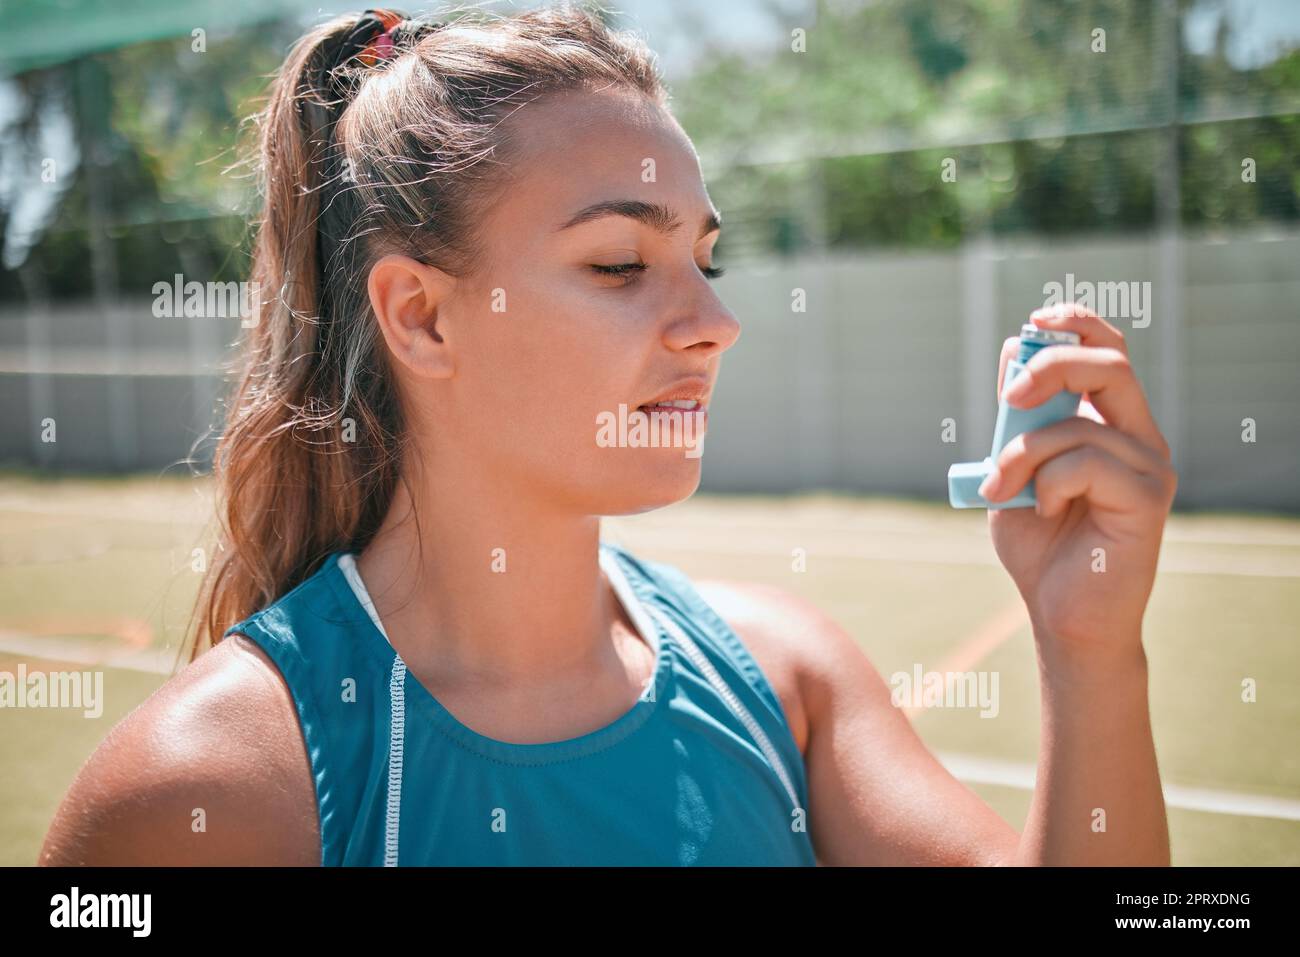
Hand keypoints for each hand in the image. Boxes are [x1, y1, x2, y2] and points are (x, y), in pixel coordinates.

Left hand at [981, 304, 1176, 659]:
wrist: (1061, 615)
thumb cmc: (1040, 546)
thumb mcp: (1013, 471)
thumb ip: (1015, 420)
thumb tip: (1014, 351)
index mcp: (1111, 424)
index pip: (1108, 351)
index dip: (1077, 325)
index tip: (1034, 322)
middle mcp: (1139, 438)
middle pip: (1110, 365)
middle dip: (1052, 366)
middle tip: (1011, 398)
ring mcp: (1150, 466)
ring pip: (1079, 425)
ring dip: (1023, 454)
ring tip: (1001, 490)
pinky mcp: (1149, 498)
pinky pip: (1087, 463)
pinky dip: (1049, 482)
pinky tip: (1048, 511)